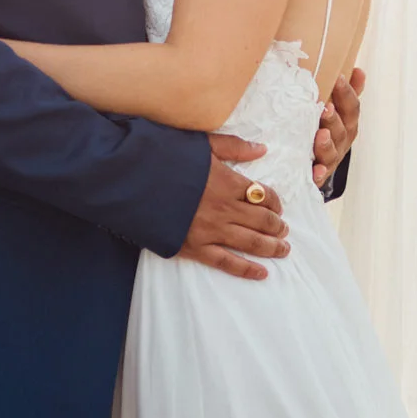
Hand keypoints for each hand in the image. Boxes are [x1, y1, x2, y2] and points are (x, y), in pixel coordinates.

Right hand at [177, 134, 287, 280]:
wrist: (131, 181)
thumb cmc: (164, 158)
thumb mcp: (201, 144)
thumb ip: (233, 147)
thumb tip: (261, 149)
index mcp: (227, 181)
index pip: (262, 195)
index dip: (275, 202)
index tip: (278, 207)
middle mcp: (224, 208)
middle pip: (262, 221)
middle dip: (277, 226)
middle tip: (285, 230)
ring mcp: (211, 230)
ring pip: (251, 242)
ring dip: (271, 247)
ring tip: (283, 250)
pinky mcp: (195, 248)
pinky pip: (226, 262)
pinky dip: (247, 269)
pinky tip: (262, 273)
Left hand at [312, 67, 362, 186]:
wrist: (313, 164)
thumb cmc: (325, 129)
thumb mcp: (337, 109)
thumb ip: (347, 92)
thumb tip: (358, 70)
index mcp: (347, 122)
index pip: (351, 106)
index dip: (346, 93)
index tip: (338, 78)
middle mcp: (342, 140)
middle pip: (342, 129)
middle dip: (334, 118)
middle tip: (326, 107)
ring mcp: (331, 158)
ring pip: (331, 152)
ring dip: (326, 144)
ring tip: (320, 135)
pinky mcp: (318, 175)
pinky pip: (320, 176)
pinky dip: (319, 174)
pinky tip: (315, 170)